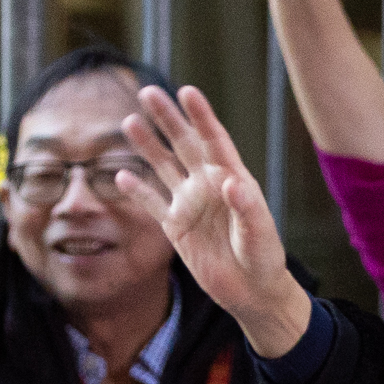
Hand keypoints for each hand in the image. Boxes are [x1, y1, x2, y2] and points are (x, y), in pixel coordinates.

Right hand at [119, 85, 313, 357]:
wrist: (252, 291)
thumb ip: (247, 208)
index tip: (187, 91)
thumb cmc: (264, 258)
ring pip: (164, 168)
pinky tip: (120, 174)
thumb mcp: (260, 234)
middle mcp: (209, 185)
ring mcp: (191, 204)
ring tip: (129, 122)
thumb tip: (232, 183)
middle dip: (167, 119)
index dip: (201, 116)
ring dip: (147, 146)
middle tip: (147, 92)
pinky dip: (137, 191)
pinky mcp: (176, 227)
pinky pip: (152, 204)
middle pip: (184, 145)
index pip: (214, 141)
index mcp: (233, 179)